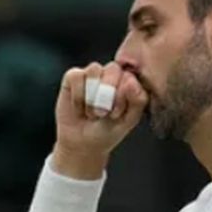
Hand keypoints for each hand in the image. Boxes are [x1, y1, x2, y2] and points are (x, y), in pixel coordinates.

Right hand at [52, 61, 148, 177]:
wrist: (82, 143)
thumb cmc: (108, 131)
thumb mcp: (129, 120)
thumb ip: (138, 101)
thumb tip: (131, 81)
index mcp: (129, 82)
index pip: (130, 76)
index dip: (122, 96)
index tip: (116, 115)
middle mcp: (112, 74)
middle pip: (113, 68)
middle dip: (108, 95)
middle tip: (103, 114)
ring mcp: (93, 74)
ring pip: (94, 69)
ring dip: (92, 97)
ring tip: (92, 112)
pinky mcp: (73, 77)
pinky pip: (76, 76)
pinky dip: (78, 97)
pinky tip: (79, 108)